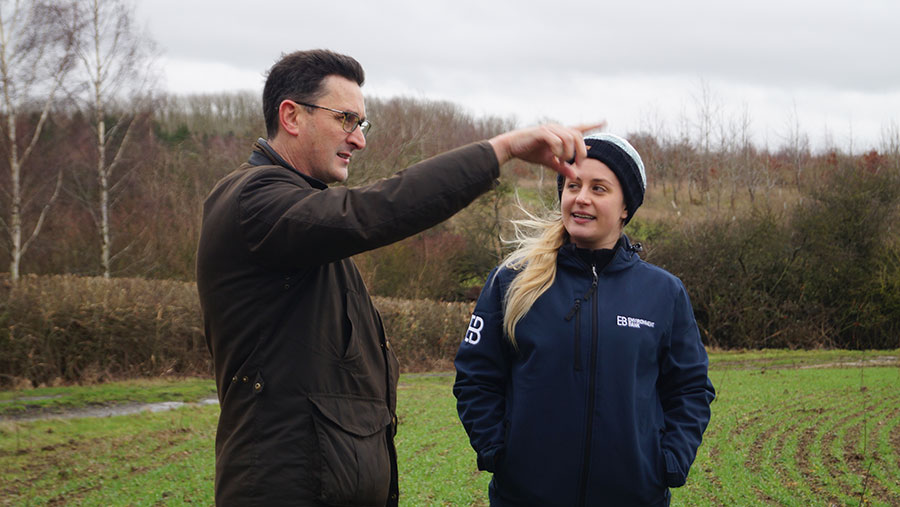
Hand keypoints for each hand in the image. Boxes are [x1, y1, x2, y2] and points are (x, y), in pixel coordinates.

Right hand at [489, 122, 605, 179]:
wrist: (511, 147)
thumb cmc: (529, 151)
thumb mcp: (549, 161)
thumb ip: (562, 167)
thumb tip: (574, 175)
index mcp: (559, 133)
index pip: (579, 127)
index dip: (592, 124)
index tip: (604, 121)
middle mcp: (557, 128)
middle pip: (578, 135)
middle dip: (581, 150)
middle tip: (579, 163)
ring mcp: (549, 129)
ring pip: (569, 138)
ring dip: (569, 153)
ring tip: (563, 162)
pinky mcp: (542, 132)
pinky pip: (556, 140)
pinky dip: (559, 151)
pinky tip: (556, 158)